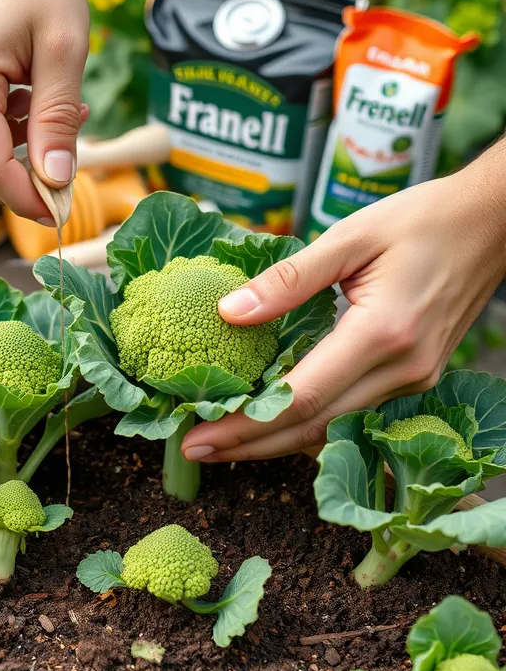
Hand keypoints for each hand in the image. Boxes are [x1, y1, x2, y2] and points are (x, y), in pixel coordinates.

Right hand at [0, 0, 89, 223]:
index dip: (25, 198)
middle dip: (23, 184)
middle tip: (69, 170)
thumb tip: (57, 180)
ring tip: (60, 122)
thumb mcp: (65, 49)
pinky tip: (36, 111)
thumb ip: (58, 119)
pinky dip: (7, 140)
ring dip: (18, 159)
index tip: (60, 208)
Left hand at [182, 142, 505, 464]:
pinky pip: (352, 416)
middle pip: (312, 427)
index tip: (198, 436)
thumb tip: (229, 312)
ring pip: (332, 429)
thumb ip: (289, 278)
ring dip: (275, 441)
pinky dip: (308, 425)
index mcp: (382, 333)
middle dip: (249, 445)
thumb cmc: (422, 220)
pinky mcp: (416, 381)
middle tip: (195, 450)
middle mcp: (401, 370)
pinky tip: (272, 424)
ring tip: (222, 442)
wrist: (491, 224)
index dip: (245, 424)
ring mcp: (413, 382)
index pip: (301, 397)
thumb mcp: (351, 235)